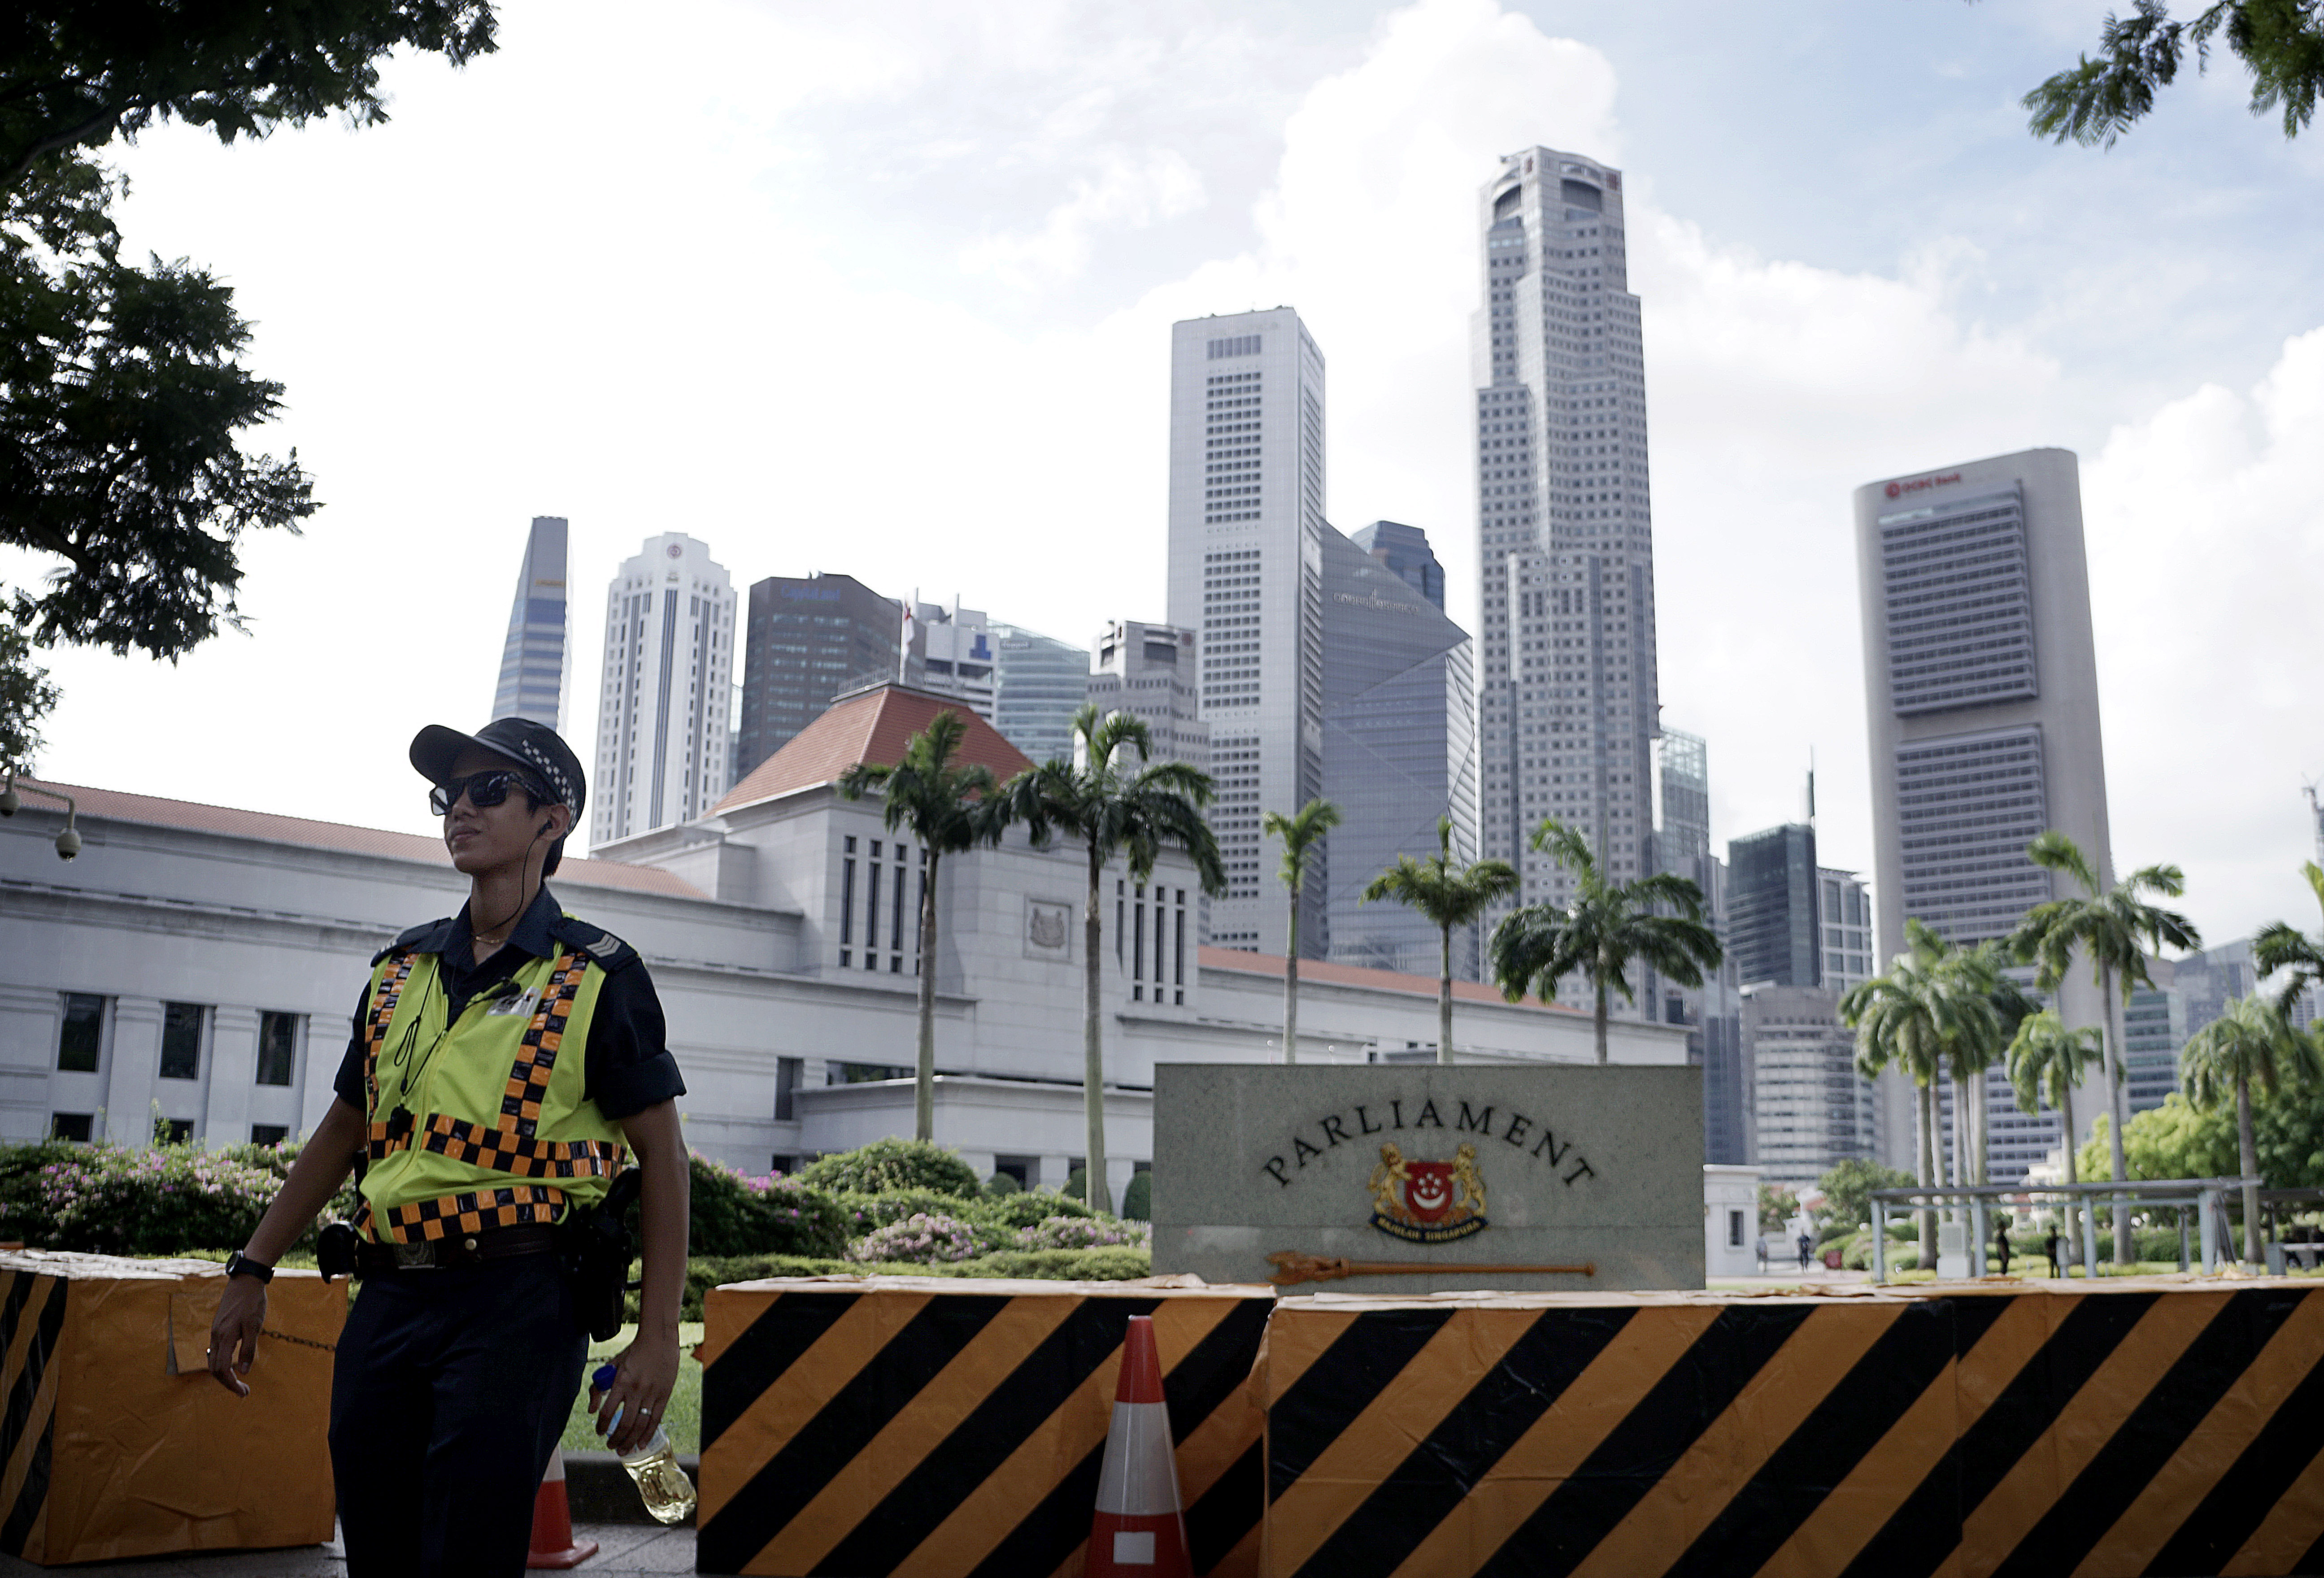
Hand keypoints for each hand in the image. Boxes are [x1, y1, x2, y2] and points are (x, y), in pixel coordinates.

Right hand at [208, 1277, 266, 1395]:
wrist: (245, 1280)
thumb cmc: (252, 1302)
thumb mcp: (254, 1326)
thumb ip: (248, 1349)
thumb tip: (244, 1372)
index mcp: (223, 1338)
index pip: (221, 1370)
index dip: (231, 1384)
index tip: (244, 1393)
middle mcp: (215, 1337)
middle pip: (215, 1369)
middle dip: (228, 1383)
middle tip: (244, 1392)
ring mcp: (215, 1332)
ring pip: (213, 1360)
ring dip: (224, 1374)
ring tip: (238, 1382)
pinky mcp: (219, 1327)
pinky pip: (215, 1351)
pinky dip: (222, 1363)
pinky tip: (232, 1364)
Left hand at [589, 1332, 678, 1455]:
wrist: (659, 1339)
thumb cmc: (633, 1352)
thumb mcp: (611, 1365)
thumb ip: (598, 1387)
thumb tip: (592, 1410)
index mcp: (620, 1382)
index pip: (607, 1412)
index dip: (601, 1425)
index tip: (599, 1432)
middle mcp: (636, 1390)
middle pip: (624, 1423)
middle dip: (616, 1439)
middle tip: (611, 1446)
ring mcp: (652, 1393)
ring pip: (640, 1424)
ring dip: (630, 1441)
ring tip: (624, 1450)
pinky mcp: (665, 1394)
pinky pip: (656, 1419)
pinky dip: (648, 1434)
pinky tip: (641, 1444)